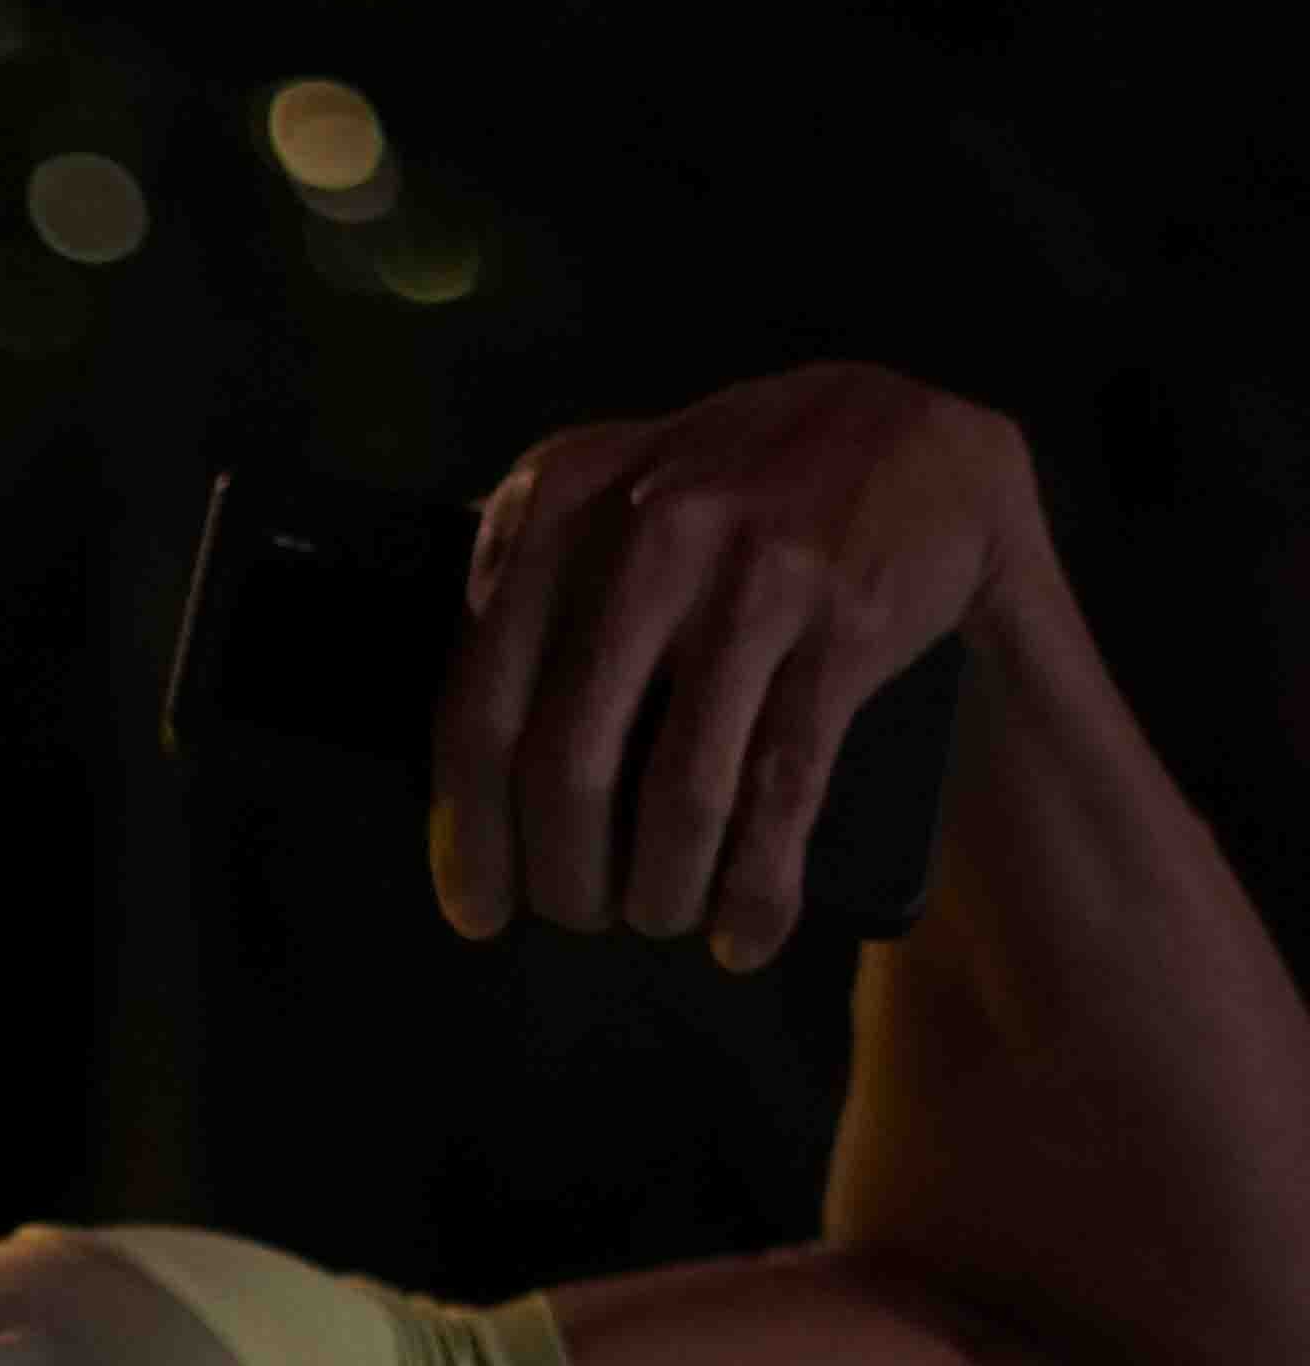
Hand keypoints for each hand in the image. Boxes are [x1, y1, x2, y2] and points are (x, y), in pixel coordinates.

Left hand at [428, 366, 1038, 970]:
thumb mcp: (608, 490)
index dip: (470, 832)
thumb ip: (524, 580)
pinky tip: (740, 934)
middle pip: (566, 764)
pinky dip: (756, 887)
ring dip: (661, 893)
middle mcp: (647, 534)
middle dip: (564, 875)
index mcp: (558, 503)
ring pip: (678, 794)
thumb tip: (452, 763)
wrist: (913, 432)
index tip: (475, 906)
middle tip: (577, 915)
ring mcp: (752, 581)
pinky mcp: (842, 630)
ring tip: (658, 916)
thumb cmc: (727, 495)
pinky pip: (781, 793)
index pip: (480, 704)